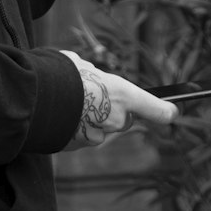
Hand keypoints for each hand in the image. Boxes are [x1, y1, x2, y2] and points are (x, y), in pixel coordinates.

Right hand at [58, 51, 177, 150]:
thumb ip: (92, 73)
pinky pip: (81, 135)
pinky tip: (60, 114)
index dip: (164, 110)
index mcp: (122, 95)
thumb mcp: (81, 63)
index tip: (172, 112)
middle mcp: (116, 118)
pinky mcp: (80, 146)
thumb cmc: (61, 74)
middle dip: (111, 109)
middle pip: (122, 119)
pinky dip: (74, 127)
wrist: (38, 98)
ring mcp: (98, 136)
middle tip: (91, 93)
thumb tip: (89, 73)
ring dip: (88, 118)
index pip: (154, 108)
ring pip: (99, 128)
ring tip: (68, 101)